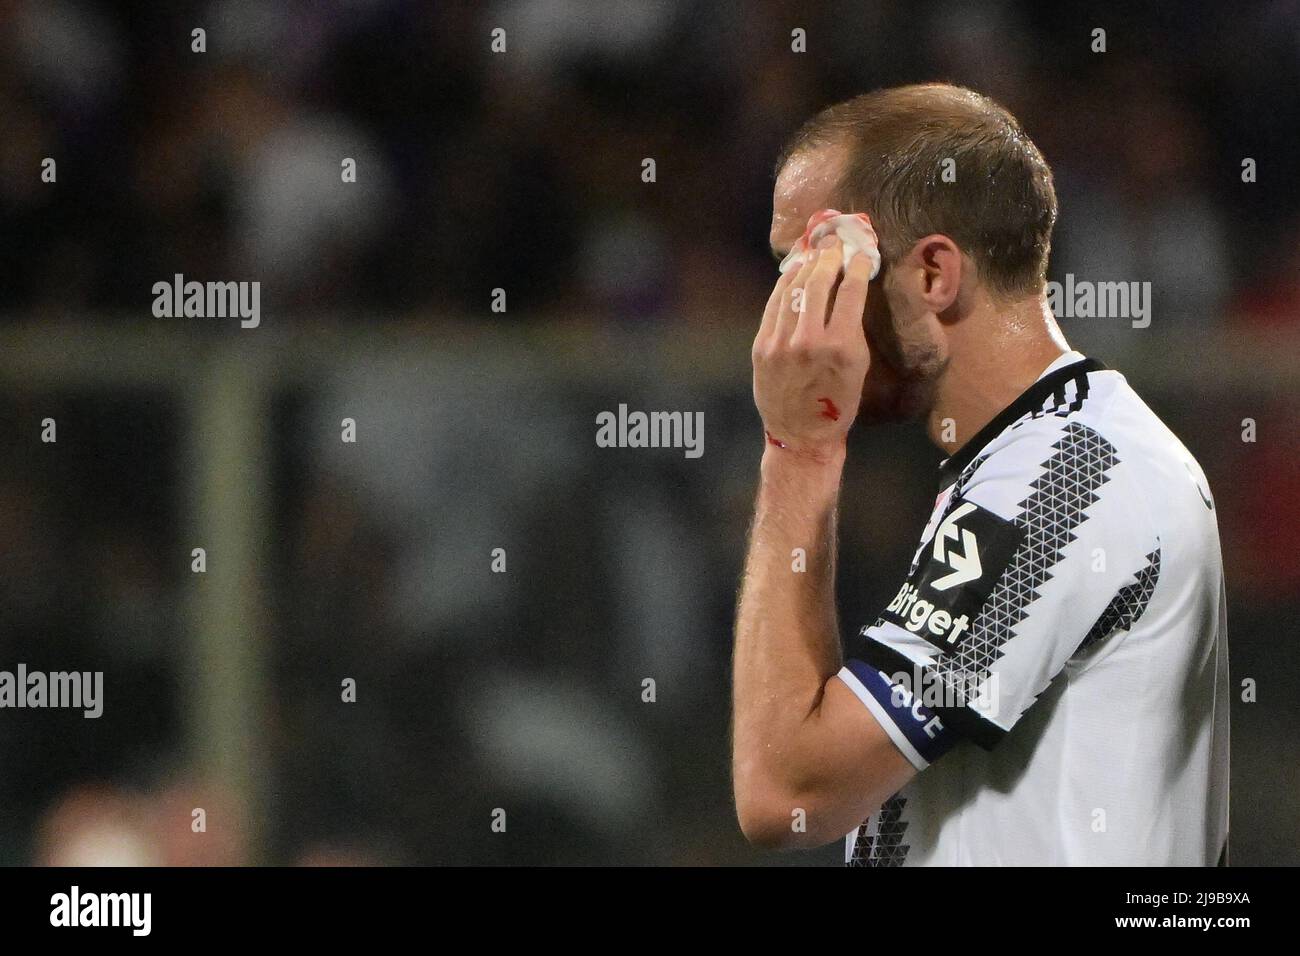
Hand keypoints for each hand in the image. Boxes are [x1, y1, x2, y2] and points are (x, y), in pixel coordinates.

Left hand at [751, 237, 872, 460]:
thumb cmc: (838, 403)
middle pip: (819, 283)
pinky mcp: (761, 345)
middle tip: (835, 242)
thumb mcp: (859, 366)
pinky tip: (794, 273)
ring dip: (806, 266)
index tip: (861, 253)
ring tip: (815, 252)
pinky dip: (784, 284)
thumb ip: (852, 326)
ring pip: (794, 290)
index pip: (850, 290)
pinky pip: (774, 305)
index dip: (857, 265)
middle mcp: (809, 340)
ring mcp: (781, 342)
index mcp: (841, 346)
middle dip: (829, 257)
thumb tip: (850, 287)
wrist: (801, 434)